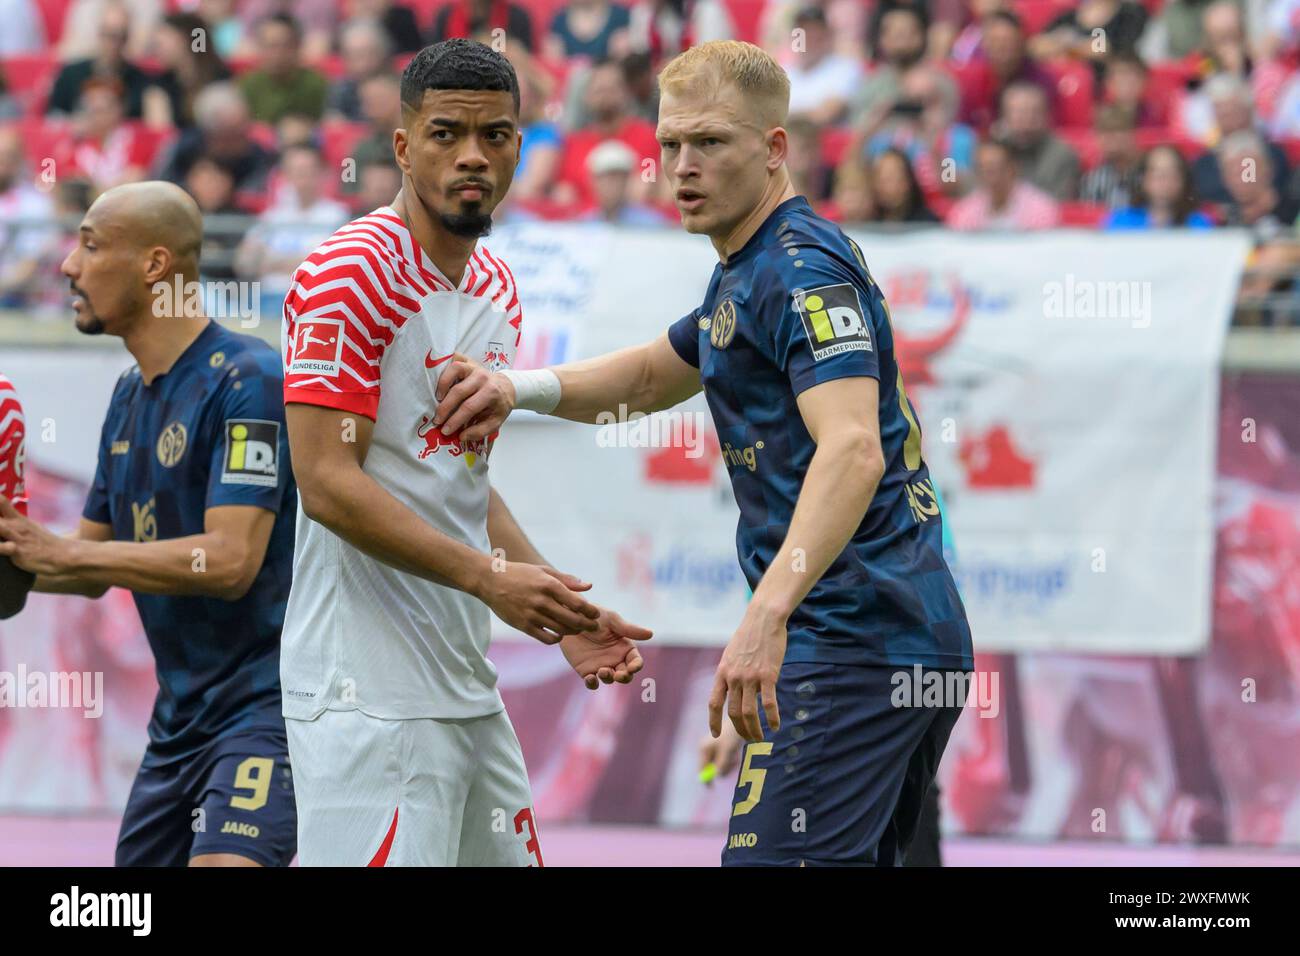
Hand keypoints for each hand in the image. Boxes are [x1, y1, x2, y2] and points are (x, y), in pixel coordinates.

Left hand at [0, 497, 73, 575]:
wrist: (62, 555)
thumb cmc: (42, 542)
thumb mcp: (27, 526)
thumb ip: (10, 520)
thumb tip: (1, 513)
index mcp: (16, 518)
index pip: (0, 501)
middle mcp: (14, 525)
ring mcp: (15, 537)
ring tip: (1, 531)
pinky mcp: (17, 552)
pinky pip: (1, 548)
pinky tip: (4, 546)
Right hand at [434, 358, 516, 443]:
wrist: (506, 387)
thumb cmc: (498, 405)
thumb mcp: (495, 421)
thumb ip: (480, 431)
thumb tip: (462, 436)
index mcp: (491, 393)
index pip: (469, 407)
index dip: (455, 420)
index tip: (445, 430)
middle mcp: (482, 377)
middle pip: (459, 391)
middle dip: (445, 407)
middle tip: (437, 420)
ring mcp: (474, 366)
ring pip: (455, 368)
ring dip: (443, 384)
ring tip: (437, 398)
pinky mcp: (468, 360)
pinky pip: (453, 358)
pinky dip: (444, 366)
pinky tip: (438, 379)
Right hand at [479, 562, 600, 644]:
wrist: (490, 581)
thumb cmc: (520, 574)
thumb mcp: (544, 571)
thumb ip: (568, 580)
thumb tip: (589, 586)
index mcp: (549, 585)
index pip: (578, 603)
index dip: (590, 611)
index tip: (596, 614)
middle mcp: (541, 601)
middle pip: (572, 619)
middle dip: (587, 625)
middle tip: (594, 627)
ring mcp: (531, 615)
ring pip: (561, 630)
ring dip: (573, 632)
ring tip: (578, 629)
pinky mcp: (523, 625)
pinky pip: (546, 638)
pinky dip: (557, 638)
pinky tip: (560, 634)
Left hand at [560, 607, 651, 688]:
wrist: (570, 618)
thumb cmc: (594, 615)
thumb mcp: (612, 620)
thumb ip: (629, 629)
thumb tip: (651, 633)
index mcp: (624, 647)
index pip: (636, 661)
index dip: (636, 666)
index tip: (632, 667)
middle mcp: (615, 659)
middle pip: (626, 675)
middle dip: (625, 677)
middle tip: (619, 674)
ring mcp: (601, 666)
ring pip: (610, 680)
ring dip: (609, 678)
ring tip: (602, 670)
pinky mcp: (586, 671)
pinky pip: (592, 683)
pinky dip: (593, 684)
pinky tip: (590, 677)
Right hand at [698, 718, 743, 783]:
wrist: (740, 719)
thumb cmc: (732, 735)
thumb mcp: (727, 751)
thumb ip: (721, 764)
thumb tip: (717, 776)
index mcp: (703, 749)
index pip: (701, 769)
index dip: (706, 779)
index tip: (712, 787)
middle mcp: (706, 749)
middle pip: (711, 769)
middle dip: (722, 768)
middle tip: (732, 762)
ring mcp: (713, 749)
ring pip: (720, 765)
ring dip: (728, 764)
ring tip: (735, 753)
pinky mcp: (721, 749)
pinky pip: (725, 761)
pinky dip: (731, 759)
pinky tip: (736, 750)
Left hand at [708, 601, 787, 741]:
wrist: (763, 620)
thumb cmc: (749, 636)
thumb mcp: (731, 655)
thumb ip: (731, 674)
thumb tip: (735, 693)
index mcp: (722, 673)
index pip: (714, 703)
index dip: (713, 722)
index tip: (715, 735)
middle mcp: (734, 678)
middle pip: (734, 713)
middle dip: (740, 730)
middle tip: (748, 739)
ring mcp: (750, 678)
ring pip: (749, 713)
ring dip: (754, 730)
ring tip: (760, 738)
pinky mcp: (768, 676)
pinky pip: (769, 704)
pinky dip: (772, 718)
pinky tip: (776, 726)